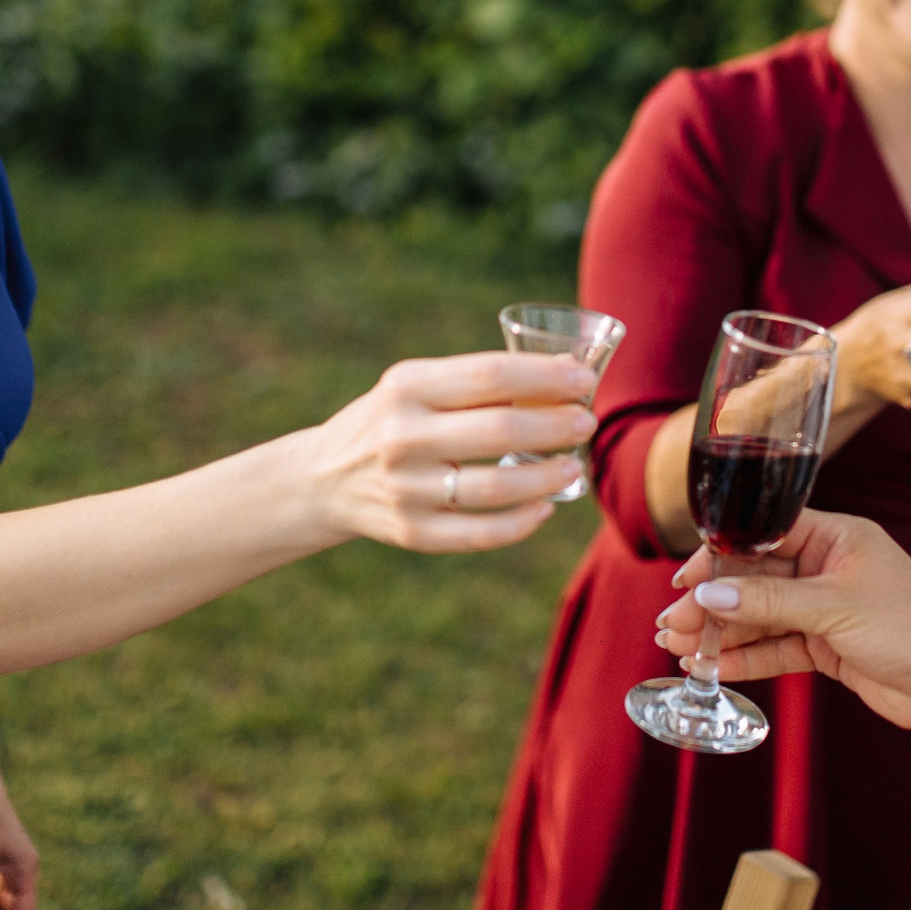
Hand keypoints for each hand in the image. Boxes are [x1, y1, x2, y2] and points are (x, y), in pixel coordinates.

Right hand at [309, 352, 599, 553]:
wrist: (324, 478)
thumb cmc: (393, 421)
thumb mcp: (415, 387)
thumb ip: (474, 383)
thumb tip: (562, 379)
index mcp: (406, 388)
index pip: (488, 375)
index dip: (544, 376)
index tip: (583, 378)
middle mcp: (401, 437)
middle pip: (499, 431)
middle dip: (556, 425)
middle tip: (586, 422)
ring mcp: (405, 489)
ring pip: (495, 488)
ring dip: (547, 477)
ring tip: (573, 465)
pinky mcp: (410, 532)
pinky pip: (479, 534)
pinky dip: (520, 523)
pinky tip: (544, 509)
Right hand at [650, 509, 910, 733]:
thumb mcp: (836, 607)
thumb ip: (770, 600)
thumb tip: (712, 593)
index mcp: (838, 536)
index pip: (764, 534)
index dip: (721, 556)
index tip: (685, 580)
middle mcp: (829, 567)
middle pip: (755, 577)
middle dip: (712, 600)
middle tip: (673, 622)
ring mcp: (827, 608)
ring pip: (761, 616)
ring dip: (722, 632)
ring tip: (679, 648)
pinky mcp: (829, 647)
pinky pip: (776, 647)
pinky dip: (746, 657)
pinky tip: (715, 666)